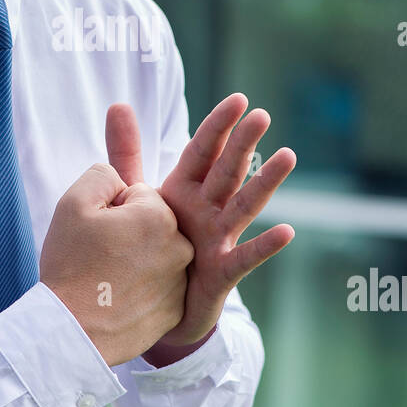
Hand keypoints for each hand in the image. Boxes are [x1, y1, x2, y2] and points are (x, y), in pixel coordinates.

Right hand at [39, 162, 192, 366]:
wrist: (71, 331)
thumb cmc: (70, 266)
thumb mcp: (73, 204)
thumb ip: (102, 174)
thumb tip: (120, 177)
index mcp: (159, 215)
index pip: (138, 194)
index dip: (112, 209)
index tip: (98, 231)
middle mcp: (180, 246)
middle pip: (153, 224)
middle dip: (130, 233)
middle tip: (100, 256)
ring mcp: (181, 282)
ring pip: (159, 255)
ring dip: (139, 260)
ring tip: (107, 280)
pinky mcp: (176, 310)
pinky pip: (162, 287)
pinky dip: (144, 290)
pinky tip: (119, 300)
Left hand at [106, 95, 295, 364]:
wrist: (151, 307)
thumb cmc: (149, 244)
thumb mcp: (133, 196)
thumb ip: (126, 152)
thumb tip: (118, 104)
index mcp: (184, 189)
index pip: (202, 151)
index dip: (218, 126)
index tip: (238, 99)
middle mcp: (206, 210)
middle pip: (227, 171)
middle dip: (243, 144)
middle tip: (263, 116)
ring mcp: (218, 239)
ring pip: (243, 206)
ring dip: (265, 182)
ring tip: (288, 156)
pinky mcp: (221, 272)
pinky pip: (244, 257)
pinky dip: (264, 246)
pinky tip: (286, 231)